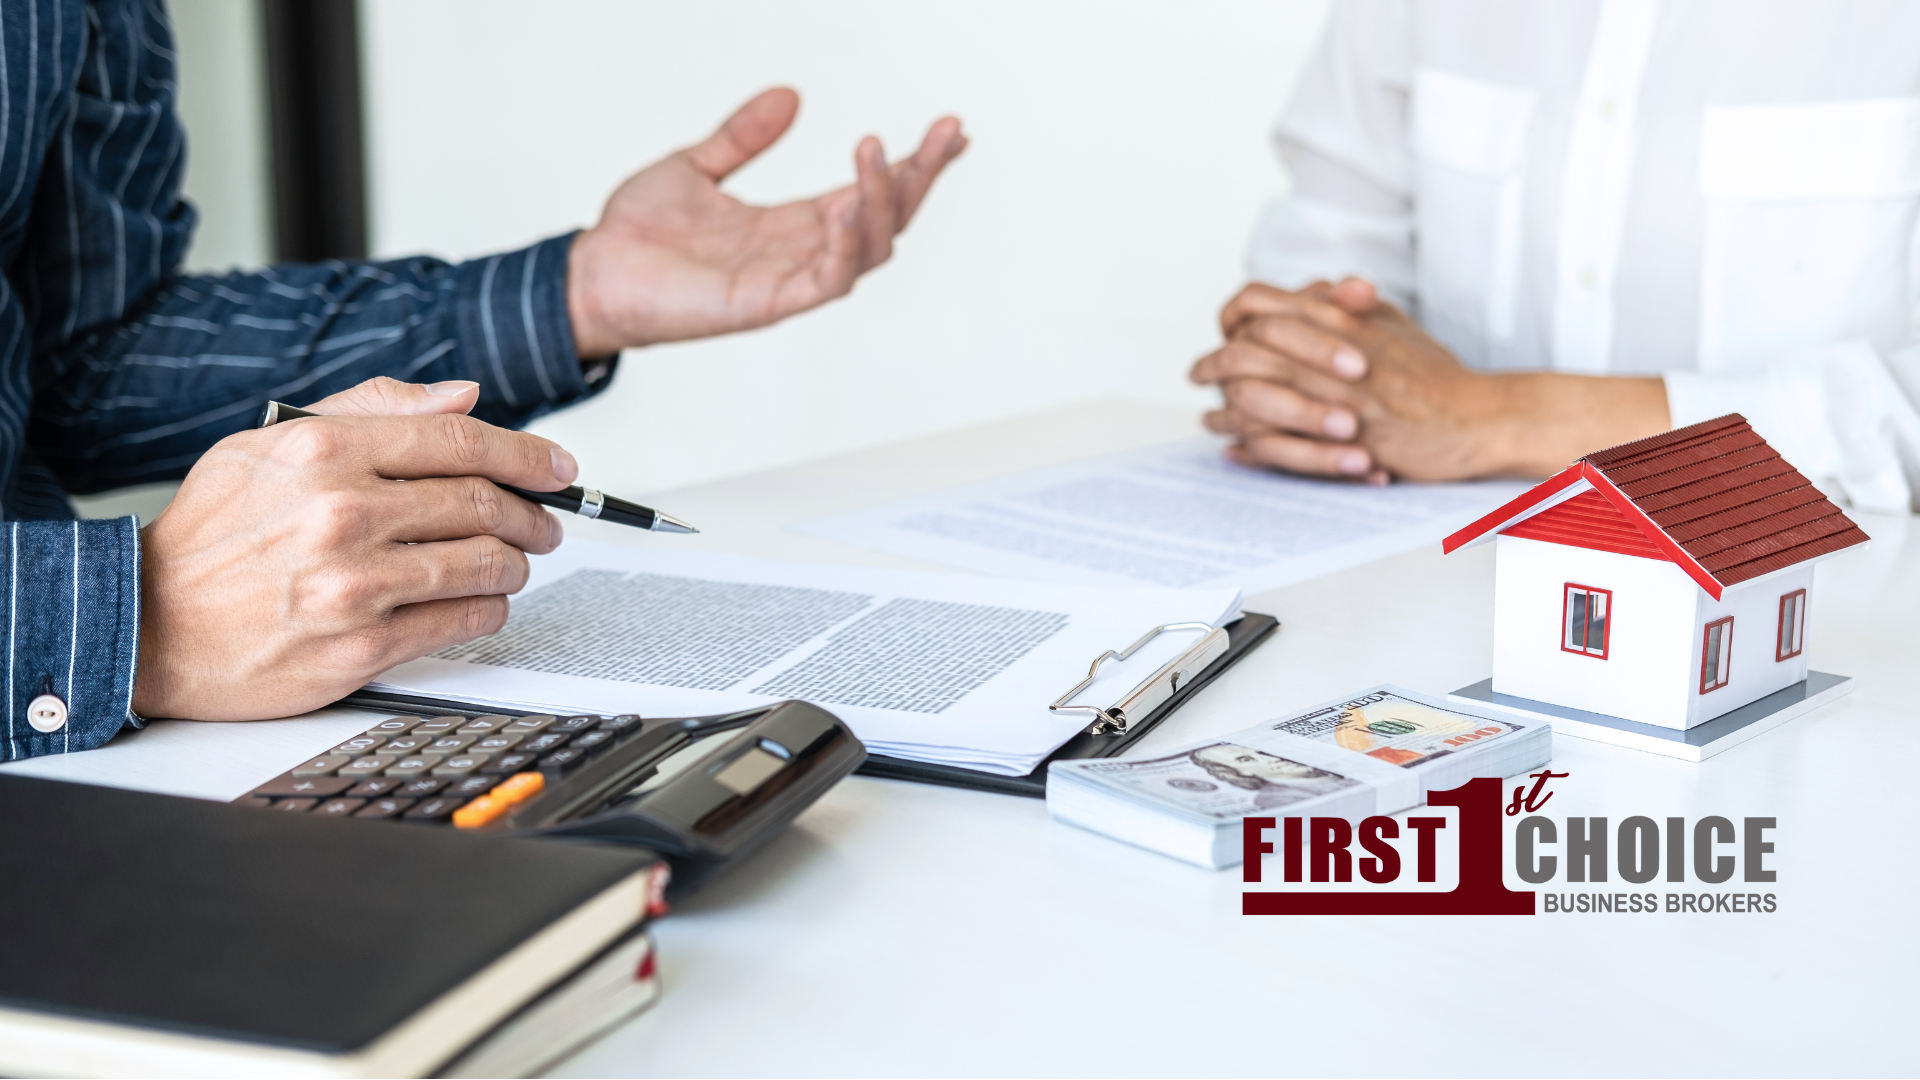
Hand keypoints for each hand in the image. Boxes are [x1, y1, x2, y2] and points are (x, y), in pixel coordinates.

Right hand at [133, 377, 573, 719]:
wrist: (147, 624)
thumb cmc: (211, 534)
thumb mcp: (269, 444)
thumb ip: (370, 409)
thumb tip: (463, 394)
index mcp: (323, 452)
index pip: (457, 440)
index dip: (524, 454)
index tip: (557, 466)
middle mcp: (342, 513)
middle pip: (481, 503)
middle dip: (531, 514)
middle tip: (545, 522)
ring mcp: (355, 584)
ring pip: (484, 565)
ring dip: (515, 564)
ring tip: (514, 563)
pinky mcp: (362, 646)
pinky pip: (461, 622)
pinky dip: (488, 610)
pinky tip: (483, 603)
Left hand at [567, 88, 967, 354]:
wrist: (590, 274)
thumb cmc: (636, 234)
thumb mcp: (696, 166)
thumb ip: (743, 136)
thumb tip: (791, 96)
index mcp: (790, 224)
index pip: (869, 193)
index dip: (913, 164)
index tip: (950, 131)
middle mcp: (800, 253)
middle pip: (887, 220)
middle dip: (921, 178)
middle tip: (948, 135)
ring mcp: (787, 281)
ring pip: (869, 250)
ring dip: (885, 204)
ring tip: (881, 154)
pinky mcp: (765, 304)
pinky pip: (826, 282)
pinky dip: (846, 247)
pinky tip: (847, 205)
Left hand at [1190, 278, 1670, 479]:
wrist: (1479, 419)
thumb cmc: (1437, 375)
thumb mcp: (1394, 325)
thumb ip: (1352, 306)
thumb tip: (1323, 286)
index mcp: (1343, 321)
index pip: (1264, 302)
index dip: (1233, 314)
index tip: (1223, 329)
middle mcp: (1334, 356)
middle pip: (1248, 347)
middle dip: (1213, 362)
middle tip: (1198, 373)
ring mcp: (1337, 399)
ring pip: (1255, 396)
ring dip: (1224, 407)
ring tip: (1209, 416)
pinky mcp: (1345, 443)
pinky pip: (1279, 445)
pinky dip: (1249, 447)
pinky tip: (1234, 449)